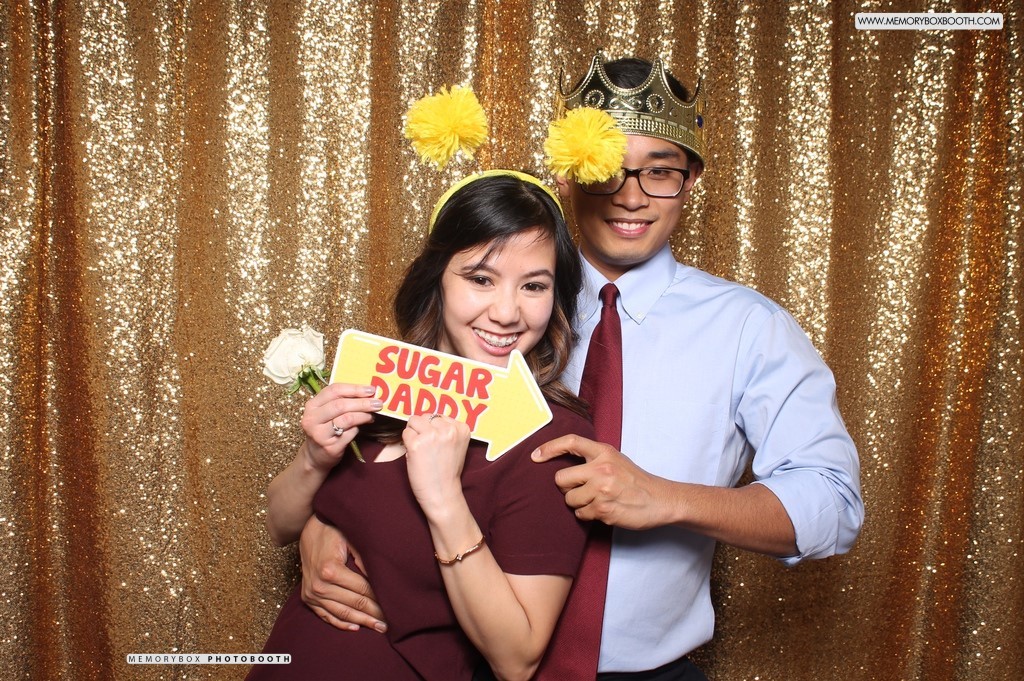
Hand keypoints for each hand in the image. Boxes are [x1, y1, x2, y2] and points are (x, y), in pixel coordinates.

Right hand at [299, 515, 386, 632]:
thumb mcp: (351, 540)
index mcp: (330, 569)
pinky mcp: (307, 598)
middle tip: (389, 624)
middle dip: (373, 614)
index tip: (393, 606)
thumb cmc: (334, 532)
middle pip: (353, 603)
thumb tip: (382, 578)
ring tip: (377, 627)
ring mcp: (311, 593)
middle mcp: (319, 585)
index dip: (379, 599)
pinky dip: (341, 623)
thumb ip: (365, 560)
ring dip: (361, 622)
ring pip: (341, 613)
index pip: (362, 589)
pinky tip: (355, 627)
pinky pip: (326, 615)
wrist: (309, 531)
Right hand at [300, 383, 381, 470]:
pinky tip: (362, 427)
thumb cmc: (324, 429)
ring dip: (363, 415)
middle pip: (341, 405)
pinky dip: (359, 428)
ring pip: (347, 419)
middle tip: (378, 403)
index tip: (371, 390)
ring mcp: (320, 435)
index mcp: (312, 406)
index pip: (334, 390)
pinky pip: (350, 434)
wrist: (315, 456)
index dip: (354, 388)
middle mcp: (312, 419)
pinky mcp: (330, 448)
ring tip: (372, 415)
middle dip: (362, 403)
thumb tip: (367, 392)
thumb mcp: (325, 413)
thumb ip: (340, 400)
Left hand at [402, 413, 471, 513]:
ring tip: (421, 450)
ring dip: (414, 433)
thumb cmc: (447, 471)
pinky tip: (415, 455)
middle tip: (427, 448)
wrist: (442, 493)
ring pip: (414, 421)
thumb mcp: (456, 445)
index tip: (438, 445)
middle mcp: (449, 429)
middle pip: (426, 416)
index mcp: (462, 428)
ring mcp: (432, 436)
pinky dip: (407, 443)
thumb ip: (447, 430)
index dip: (434, 429)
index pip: (439, 416)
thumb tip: (428, 418)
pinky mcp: (416, 444)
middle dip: (423, 429)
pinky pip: (405, 433)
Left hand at [531, 434, 670, 530]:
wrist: (660, 500)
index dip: (549, 447)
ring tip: (598, 500)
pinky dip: (588, 515)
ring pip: (569, 499)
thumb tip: (563, 465)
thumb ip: (593, 459)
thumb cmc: (635, 481)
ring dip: (578, 503)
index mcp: (604, 452)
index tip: (535, 456)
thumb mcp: (616, 459)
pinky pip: (580, 514)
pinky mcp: (603, 509)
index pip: (570, 442)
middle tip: (583, 489)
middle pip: (561, 478)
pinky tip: (603, 509)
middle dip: (567, 487)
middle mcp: (601, 468)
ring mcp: (602, 490)